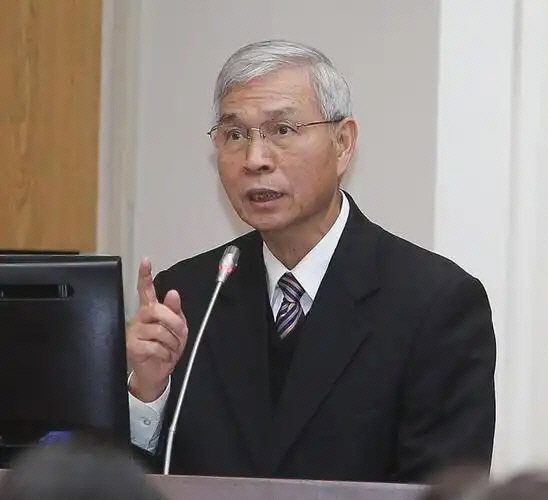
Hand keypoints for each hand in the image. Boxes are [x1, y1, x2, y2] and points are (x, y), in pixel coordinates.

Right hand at [126, 258, 187, 401]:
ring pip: (160, 331)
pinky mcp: (132, 346)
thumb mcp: (177, 328)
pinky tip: (163, 356)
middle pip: (158, 310)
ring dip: (172, 343)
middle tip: (180, 335)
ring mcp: (134, 332)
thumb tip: (173, 293)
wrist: (156, 373)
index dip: (145, 275)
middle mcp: (139, 318)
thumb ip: (175, 311)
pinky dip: (166, 354)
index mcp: (150, 310)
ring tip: (170, 349)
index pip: (146, 289)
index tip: (146, 261)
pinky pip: (156, 346)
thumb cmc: (166, 348)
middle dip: (175, 323)